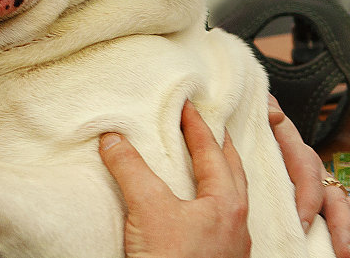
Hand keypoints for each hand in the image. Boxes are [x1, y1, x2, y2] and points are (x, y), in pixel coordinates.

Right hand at [99, 101, 249, 257]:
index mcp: (227, 203)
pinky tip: (199, 210)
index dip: (197, 125)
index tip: (186, 106)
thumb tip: (112, 138)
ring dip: (221, 175)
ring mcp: (231, 246)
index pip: (212, 152)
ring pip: (232, 199)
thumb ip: (130, 169)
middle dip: (221, 147)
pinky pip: (222, 221)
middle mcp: (236, 223)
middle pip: (234, 173)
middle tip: (209, 127)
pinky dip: (213, 202)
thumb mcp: (147, 208)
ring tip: (207, 163)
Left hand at [267, 95, 349, 257]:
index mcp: (300, 153)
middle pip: (337, 201)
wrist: (269, 120)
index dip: (307, 200)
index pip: (307, 177)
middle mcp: (320, 171)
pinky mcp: (330, 197)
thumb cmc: (262, 123)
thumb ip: (266, 112)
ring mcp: (328, 185)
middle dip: (343, 229)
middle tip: (344, 254)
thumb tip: (273, 115)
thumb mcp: (261, 116)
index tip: (302, 224)